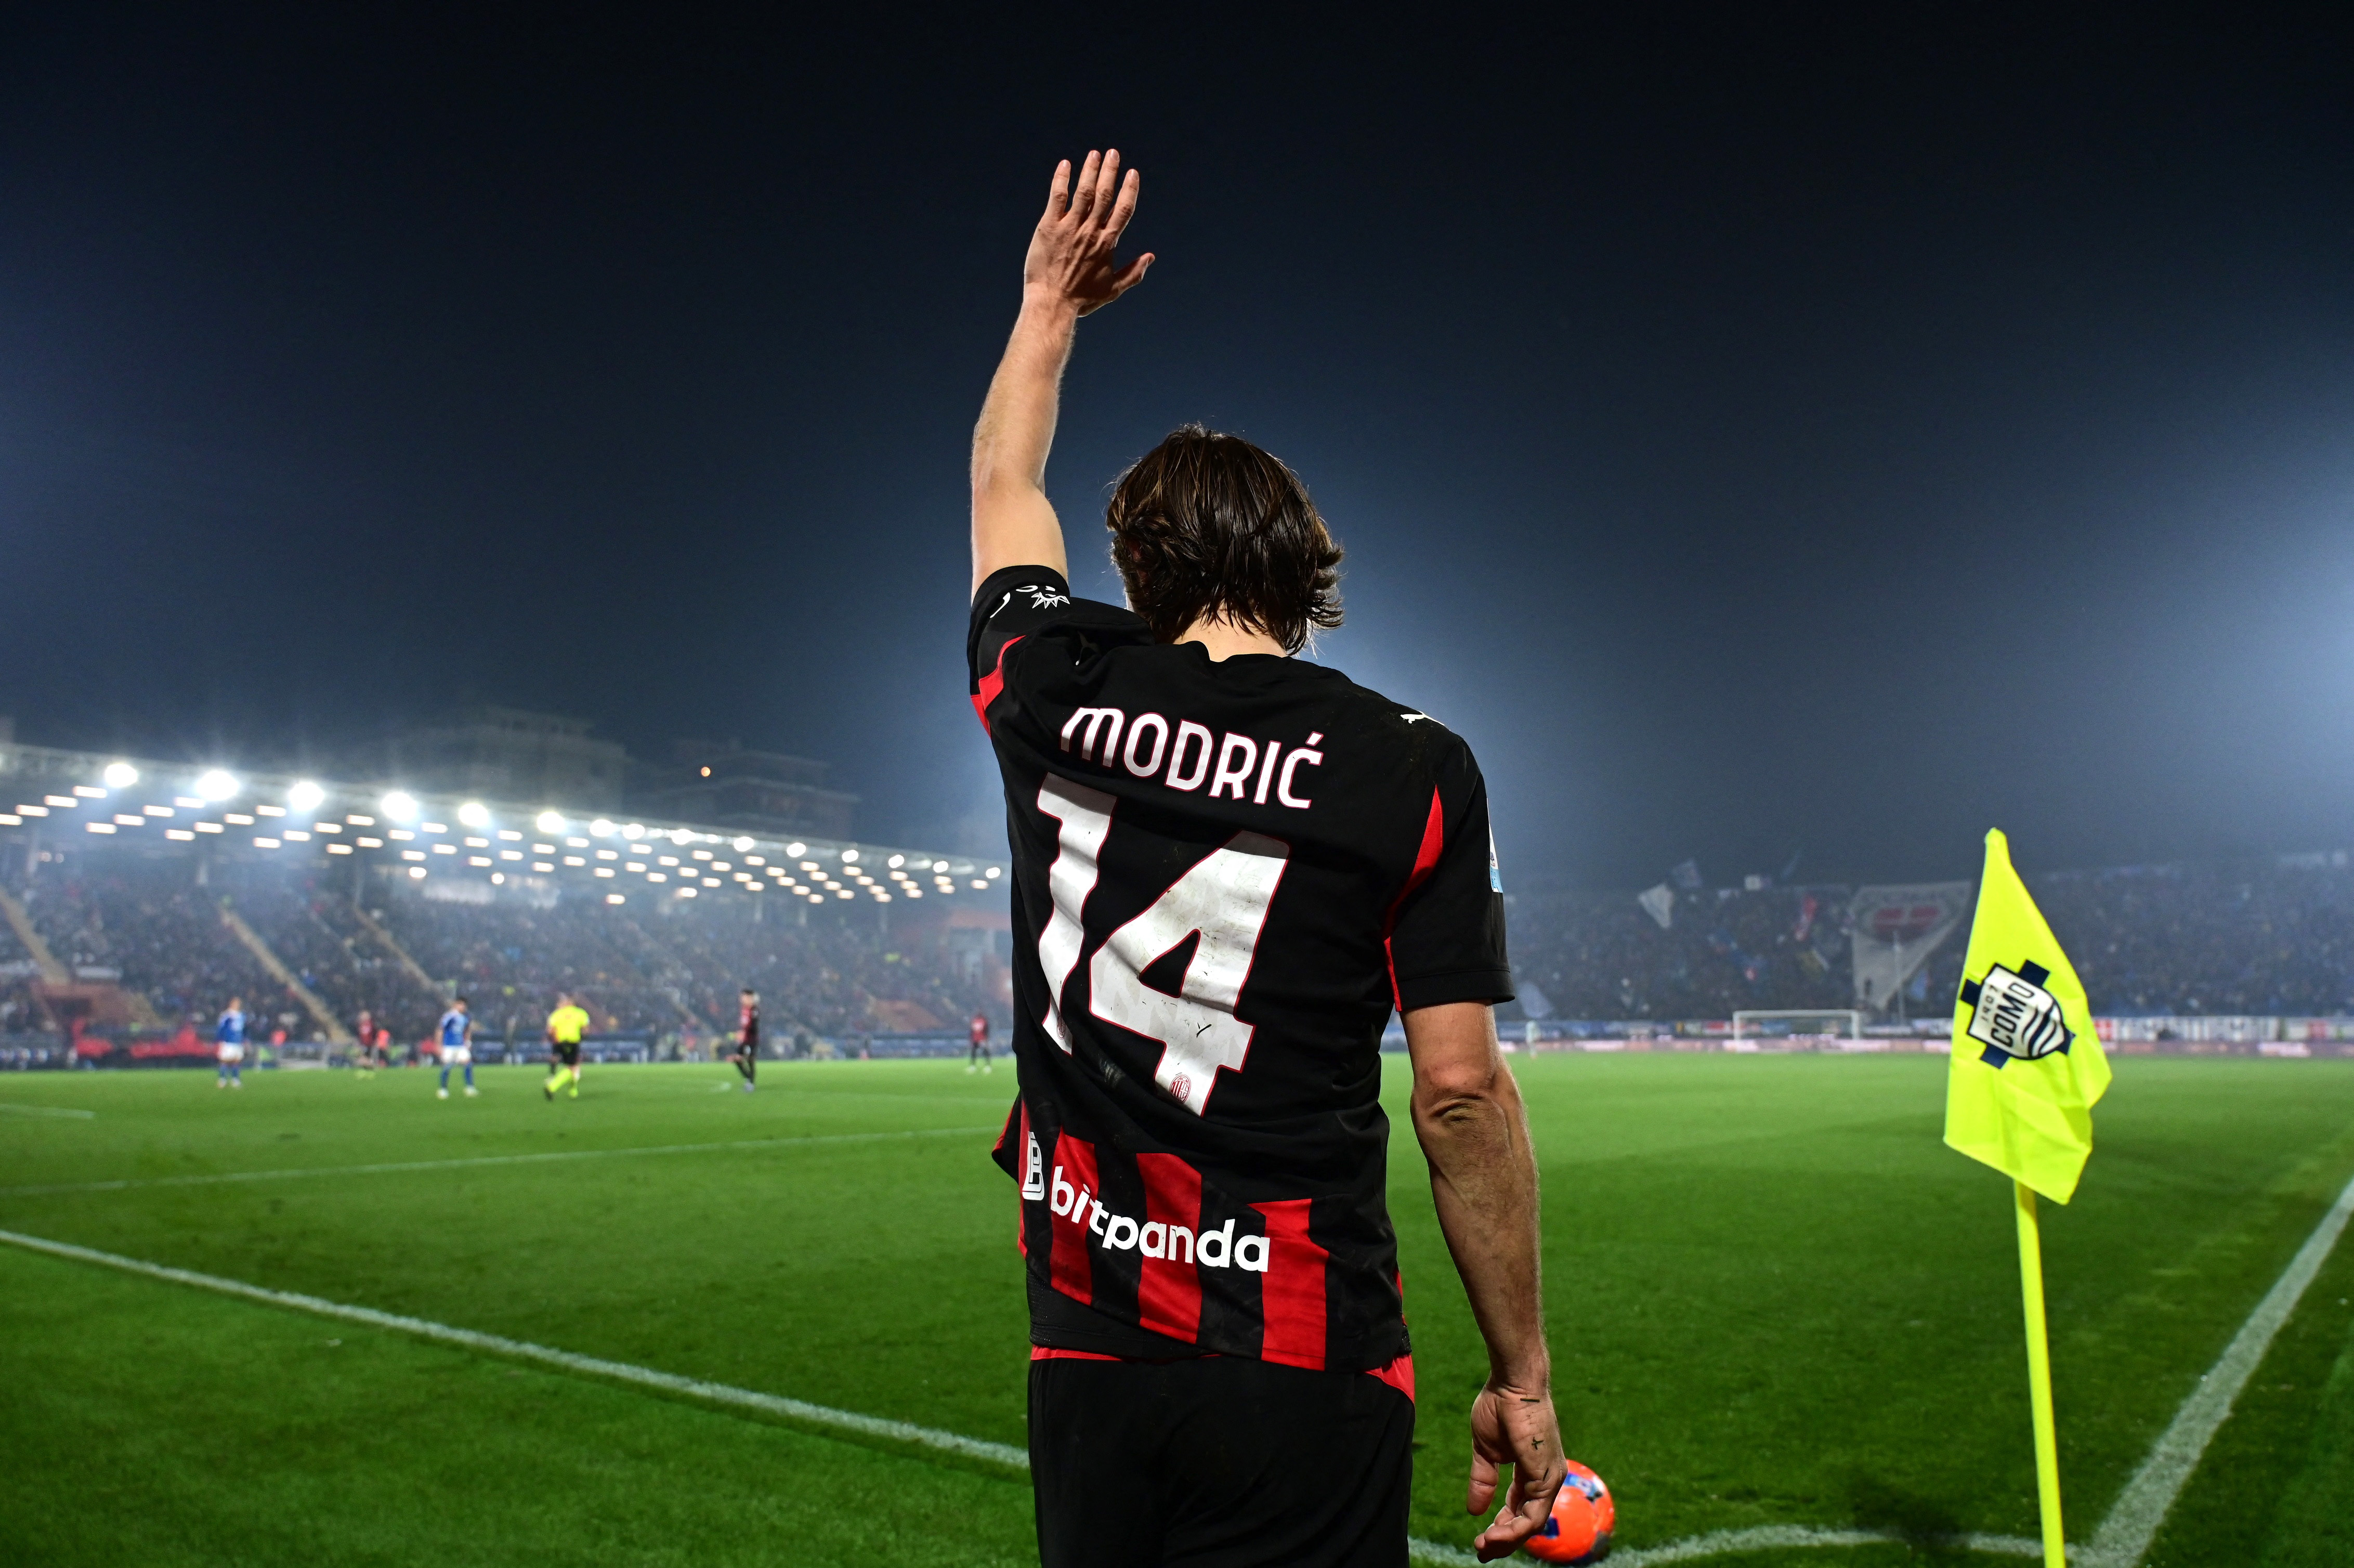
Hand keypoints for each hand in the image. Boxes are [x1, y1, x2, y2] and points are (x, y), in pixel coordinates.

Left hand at [1024, 150, 1153, 315]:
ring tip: (1095, 154)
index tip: (1132, 173)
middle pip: (1104, 195)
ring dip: (1090, 170)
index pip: (1123, 210)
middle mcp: (1090, 231)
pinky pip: (1057, 197)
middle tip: (1113, 153)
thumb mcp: (1112, 290)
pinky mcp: (1048, 227)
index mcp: (1107, 243)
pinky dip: (1061, 179)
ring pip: (1083, 192)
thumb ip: (1133, 272)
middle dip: (1110, 171)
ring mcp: (1069, 227)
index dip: (1129, 189)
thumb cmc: (1081, 299)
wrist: (1052, 303)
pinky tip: (1065, 165)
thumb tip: (1150, 257)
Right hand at [1466, 1379, 1565, 1561]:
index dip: (1500, 1526)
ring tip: (1483, 1545)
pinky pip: (1534, 1515)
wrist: (1512, 1383)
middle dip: (1503, 1540)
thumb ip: (1483, 1480)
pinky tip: (1494, 1534)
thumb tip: (1473, 1510)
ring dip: (1507, 1539)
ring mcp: (1549, 1479)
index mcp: (1531, 1472)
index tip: (1480, 1538)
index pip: (1518, 1509)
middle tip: (1481, 1550)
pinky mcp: (1547, 1477)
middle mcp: (1546, 1479)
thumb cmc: (1500, 1407)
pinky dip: (1514, 1529)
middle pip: (1528, 1522)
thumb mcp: (1485, 1451)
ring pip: (1532, 1524)